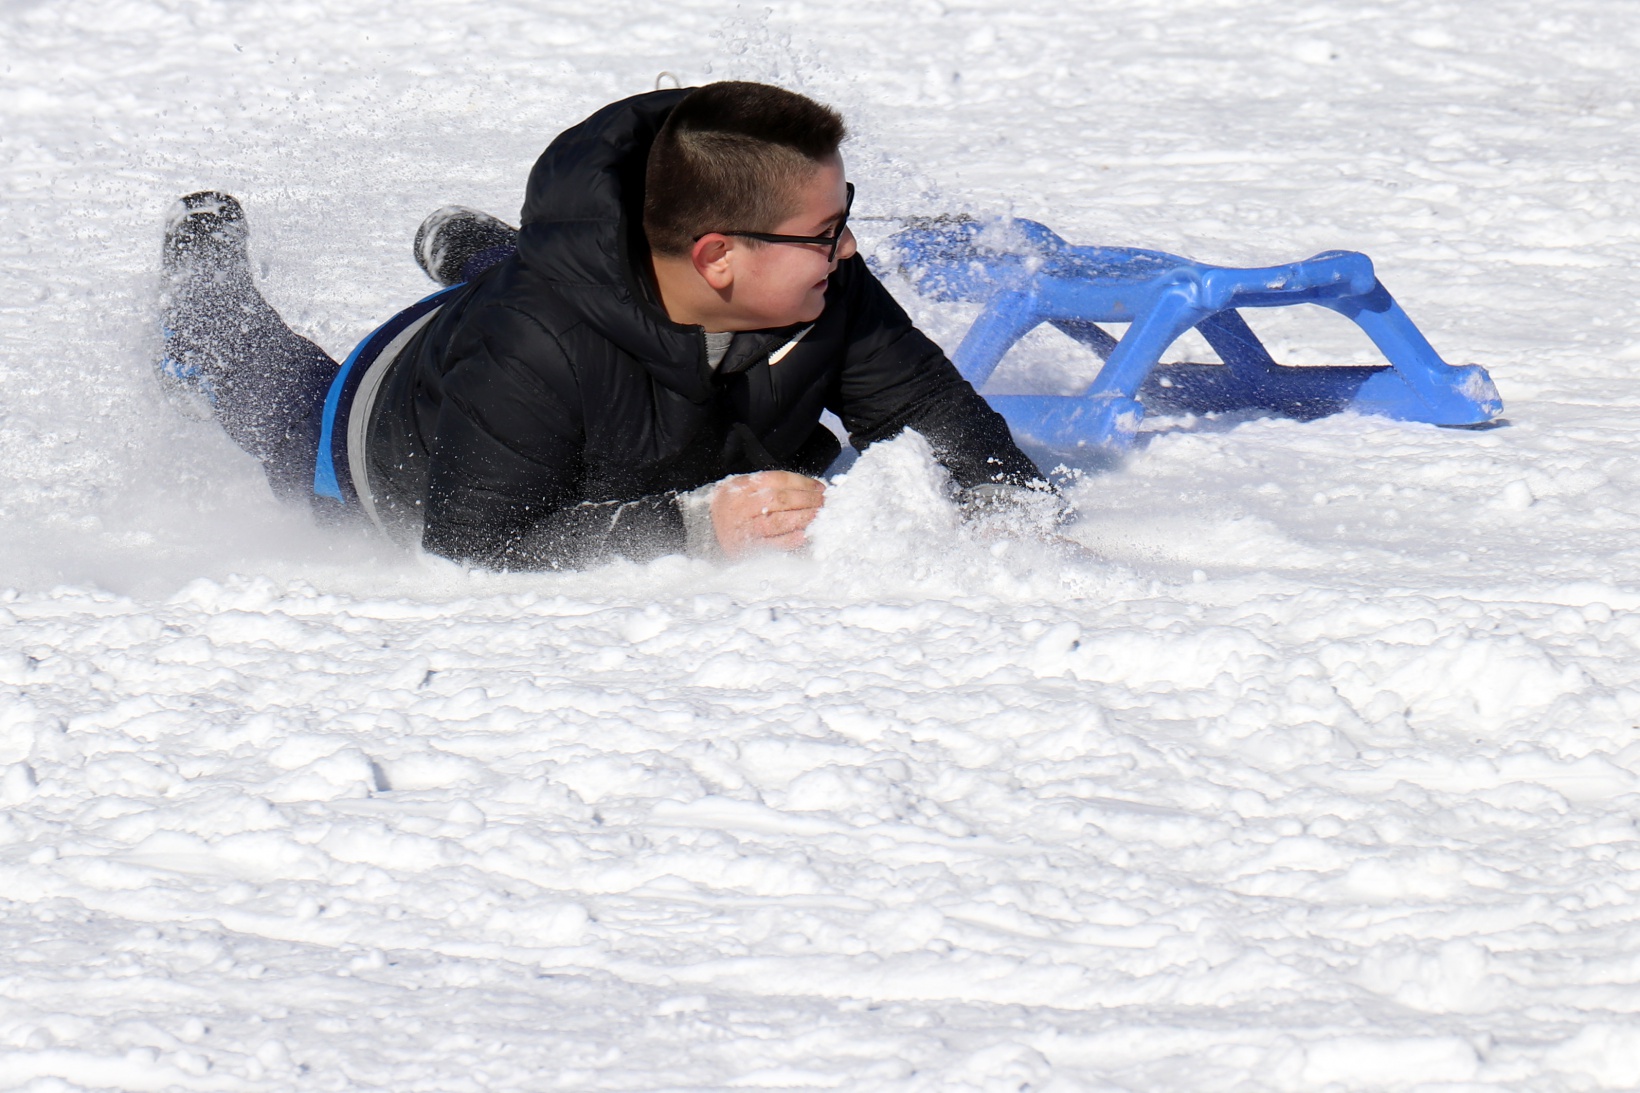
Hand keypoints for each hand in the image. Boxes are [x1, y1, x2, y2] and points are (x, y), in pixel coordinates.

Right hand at [710, 471, 825, 557]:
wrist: (704, 532)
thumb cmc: (731, 509)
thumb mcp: (743, 489)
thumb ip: (769, 487)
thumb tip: (810, 488)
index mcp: (741, 487)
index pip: (776, 480)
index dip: (802, 483)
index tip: (820, 488)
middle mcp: (740, 506)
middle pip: (779, 500)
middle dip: (807, 500)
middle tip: (824, 502)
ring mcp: (742, 529)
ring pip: (777, 521)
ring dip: (803, 518)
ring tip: (820, 516)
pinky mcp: (745, 549)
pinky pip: (770, 545)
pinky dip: (789, 540)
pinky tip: (804, 535)